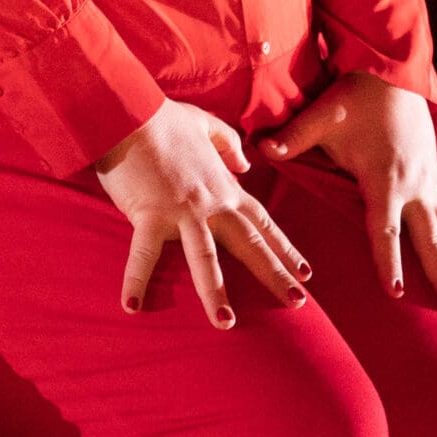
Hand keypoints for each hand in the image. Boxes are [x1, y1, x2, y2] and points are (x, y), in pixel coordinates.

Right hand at [94, 98, 311, 327]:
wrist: (131, 113)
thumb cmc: (164, 119)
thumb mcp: (205, 124)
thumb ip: (230, 144)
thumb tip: (246, 163)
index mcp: (225, 187)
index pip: (263, 223)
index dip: (285, 248)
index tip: (305, 272)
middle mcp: (211, 204)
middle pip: (249, 245)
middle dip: (275, 275)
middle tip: (297, 303)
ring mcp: (183, 211)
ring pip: (205, 259)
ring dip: (215, 292)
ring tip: (226, 322)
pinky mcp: (150, 214)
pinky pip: (143, 254)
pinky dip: (136, 280)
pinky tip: (132, 306)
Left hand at [258, 71, 436, 311]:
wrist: (394, 74)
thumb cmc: (355, 96)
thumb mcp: (322, 115)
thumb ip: (294, 136)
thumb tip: (263, 150)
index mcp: (385, 178)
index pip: (385, 229)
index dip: (389, 261)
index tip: (397, 292)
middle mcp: (414, 186)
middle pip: (430, 241)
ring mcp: (429, 182)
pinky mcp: (434, 177)